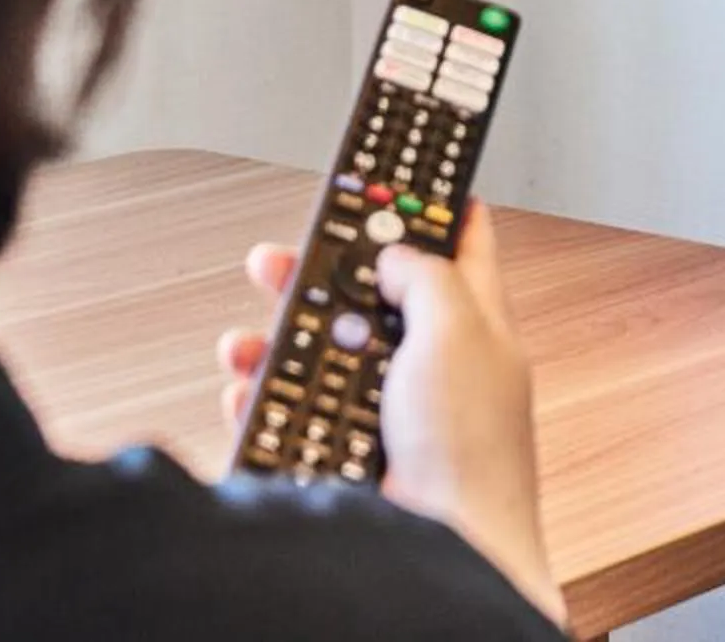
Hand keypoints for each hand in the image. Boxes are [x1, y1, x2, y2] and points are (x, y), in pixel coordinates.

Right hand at [219, 217, 562, 623]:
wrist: (444, 547)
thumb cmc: (470, 447)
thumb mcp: (458, 329)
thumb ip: (427, 277)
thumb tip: (396, 254)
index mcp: (475, 323)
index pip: (462, 245)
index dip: (428, 208)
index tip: (391, 177)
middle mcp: (432, 363)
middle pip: (369, 296)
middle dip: (319, 275)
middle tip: (278, 257)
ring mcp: (388, 409)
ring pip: (322, 353)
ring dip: (278, 340)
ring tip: (249, 337)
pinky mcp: (349, 451)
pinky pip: (294, 411)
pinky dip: (265, 398)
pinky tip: (248, 389)